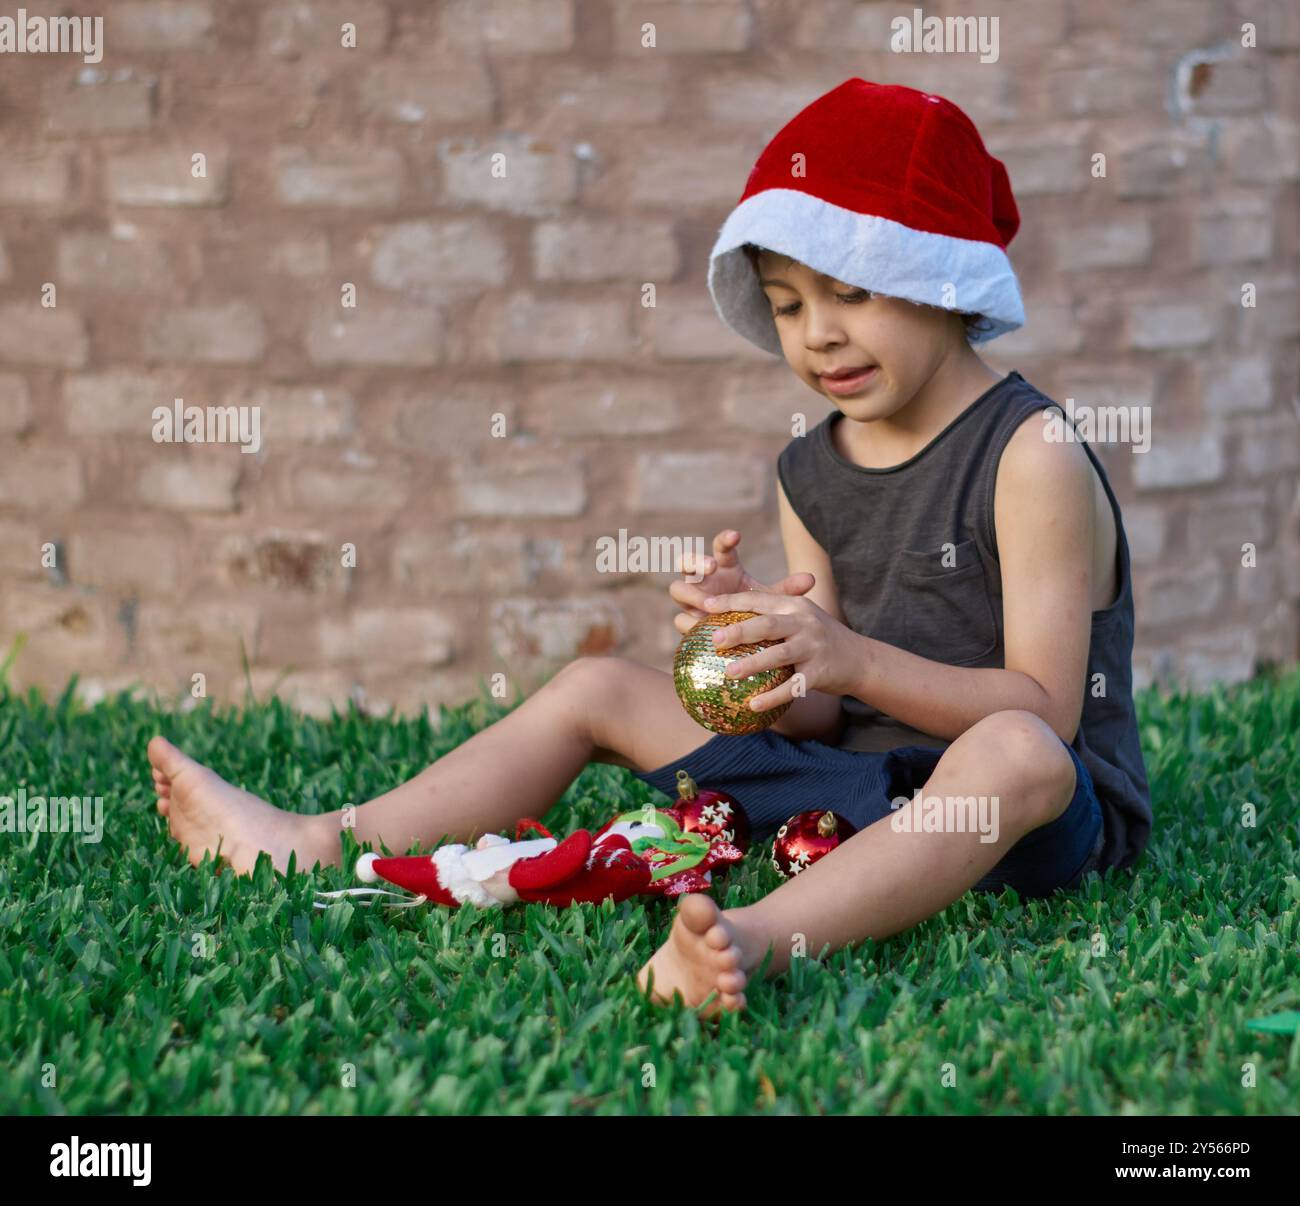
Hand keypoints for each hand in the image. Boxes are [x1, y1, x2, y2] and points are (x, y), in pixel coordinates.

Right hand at [670, 529, 814, 635]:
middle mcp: (703, 580)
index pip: (719, 547)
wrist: (743, 638)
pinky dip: (688, 622)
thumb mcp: (771, 600)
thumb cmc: (756, 609)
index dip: (724, 540)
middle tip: (711, 567)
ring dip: (690, 593)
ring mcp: (692, 600)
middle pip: (686, 561)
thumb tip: (811, 579)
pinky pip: (679, 619)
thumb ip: (787, 590)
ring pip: (677, 589)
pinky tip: (699, 627)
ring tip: (707, 604)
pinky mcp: (687, 621)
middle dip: (696, 561)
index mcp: (723, 567)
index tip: (736, 536)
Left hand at [699, 589, 862, 707]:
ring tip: (728, 673)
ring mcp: (813, 647)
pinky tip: (753, 705)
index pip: (759, 600)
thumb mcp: (800, 619)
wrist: (860, 659)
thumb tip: (725, 623)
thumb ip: (772, 616)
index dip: (731, 601)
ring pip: (778, 655)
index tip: (705, 607)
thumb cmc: (818, 639)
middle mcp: (804, 623)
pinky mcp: (820, 672)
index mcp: (794, 606)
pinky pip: (793, 686)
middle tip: (714, 640)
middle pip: (767, 624)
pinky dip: (773, 697)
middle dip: (739, 631)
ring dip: (752, 664)